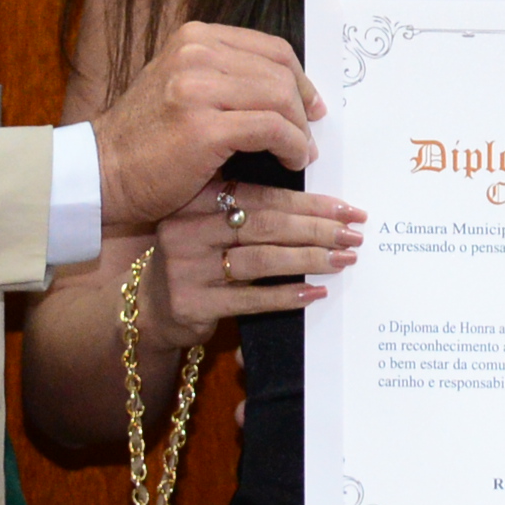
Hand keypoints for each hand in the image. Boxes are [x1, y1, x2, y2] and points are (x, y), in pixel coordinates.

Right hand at [91, 21, 323, 228]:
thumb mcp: (183, 86)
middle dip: (304, 105)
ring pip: (280, 96)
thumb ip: (226, 76)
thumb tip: (288, 87)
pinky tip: (291, 161)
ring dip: (300, 129)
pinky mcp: (204, 127)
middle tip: (309, 134)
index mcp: (194, 38)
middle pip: (280, 70)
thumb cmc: (146, 139)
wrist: (101, 172)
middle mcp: (195, 53)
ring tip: (301, 152)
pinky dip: (292, 146)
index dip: (299, 77)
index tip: (311, 104)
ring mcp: (197, 88)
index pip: (270, 47)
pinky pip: (272, 129)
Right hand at [144, 179, 365, 346]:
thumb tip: (323, 208)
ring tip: (343, 261)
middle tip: (354, 236)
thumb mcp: (213, 224)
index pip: (264, 196)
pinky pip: (250, 298)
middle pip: (266, 225)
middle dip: (318, 230)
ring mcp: (186, 267)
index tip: (347, 209)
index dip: (310, 203)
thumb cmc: (197, 258)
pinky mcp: (192, 303)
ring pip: (262, 259)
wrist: (151, 307)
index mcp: (196, 198)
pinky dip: (287, 295)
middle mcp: (186, 228)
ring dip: (309, 259)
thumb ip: (252, 211)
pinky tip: (315, 292)